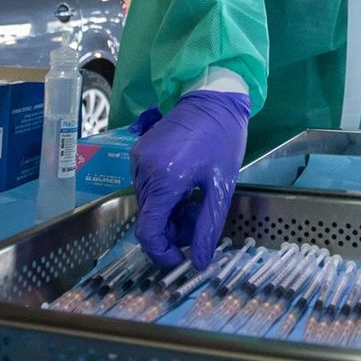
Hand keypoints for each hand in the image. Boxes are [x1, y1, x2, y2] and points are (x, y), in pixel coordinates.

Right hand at [128, 91, 250, 269]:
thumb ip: (208, 227)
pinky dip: (164, 197)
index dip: (162, 253)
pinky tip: (185, 189)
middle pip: (149, 220)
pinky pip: (147, 187)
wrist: (213, 97)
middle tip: (199, 223)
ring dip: (170, 214)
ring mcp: (138, 160)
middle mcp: (144, 171)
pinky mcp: (138, 153)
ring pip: (148, 205)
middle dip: (172, 231)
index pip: (149, 232)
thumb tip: (200, 262)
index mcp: (164, 180)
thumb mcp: (222, 187)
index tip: (182, 259)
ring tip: (196, 202)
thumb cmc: (223, 140)